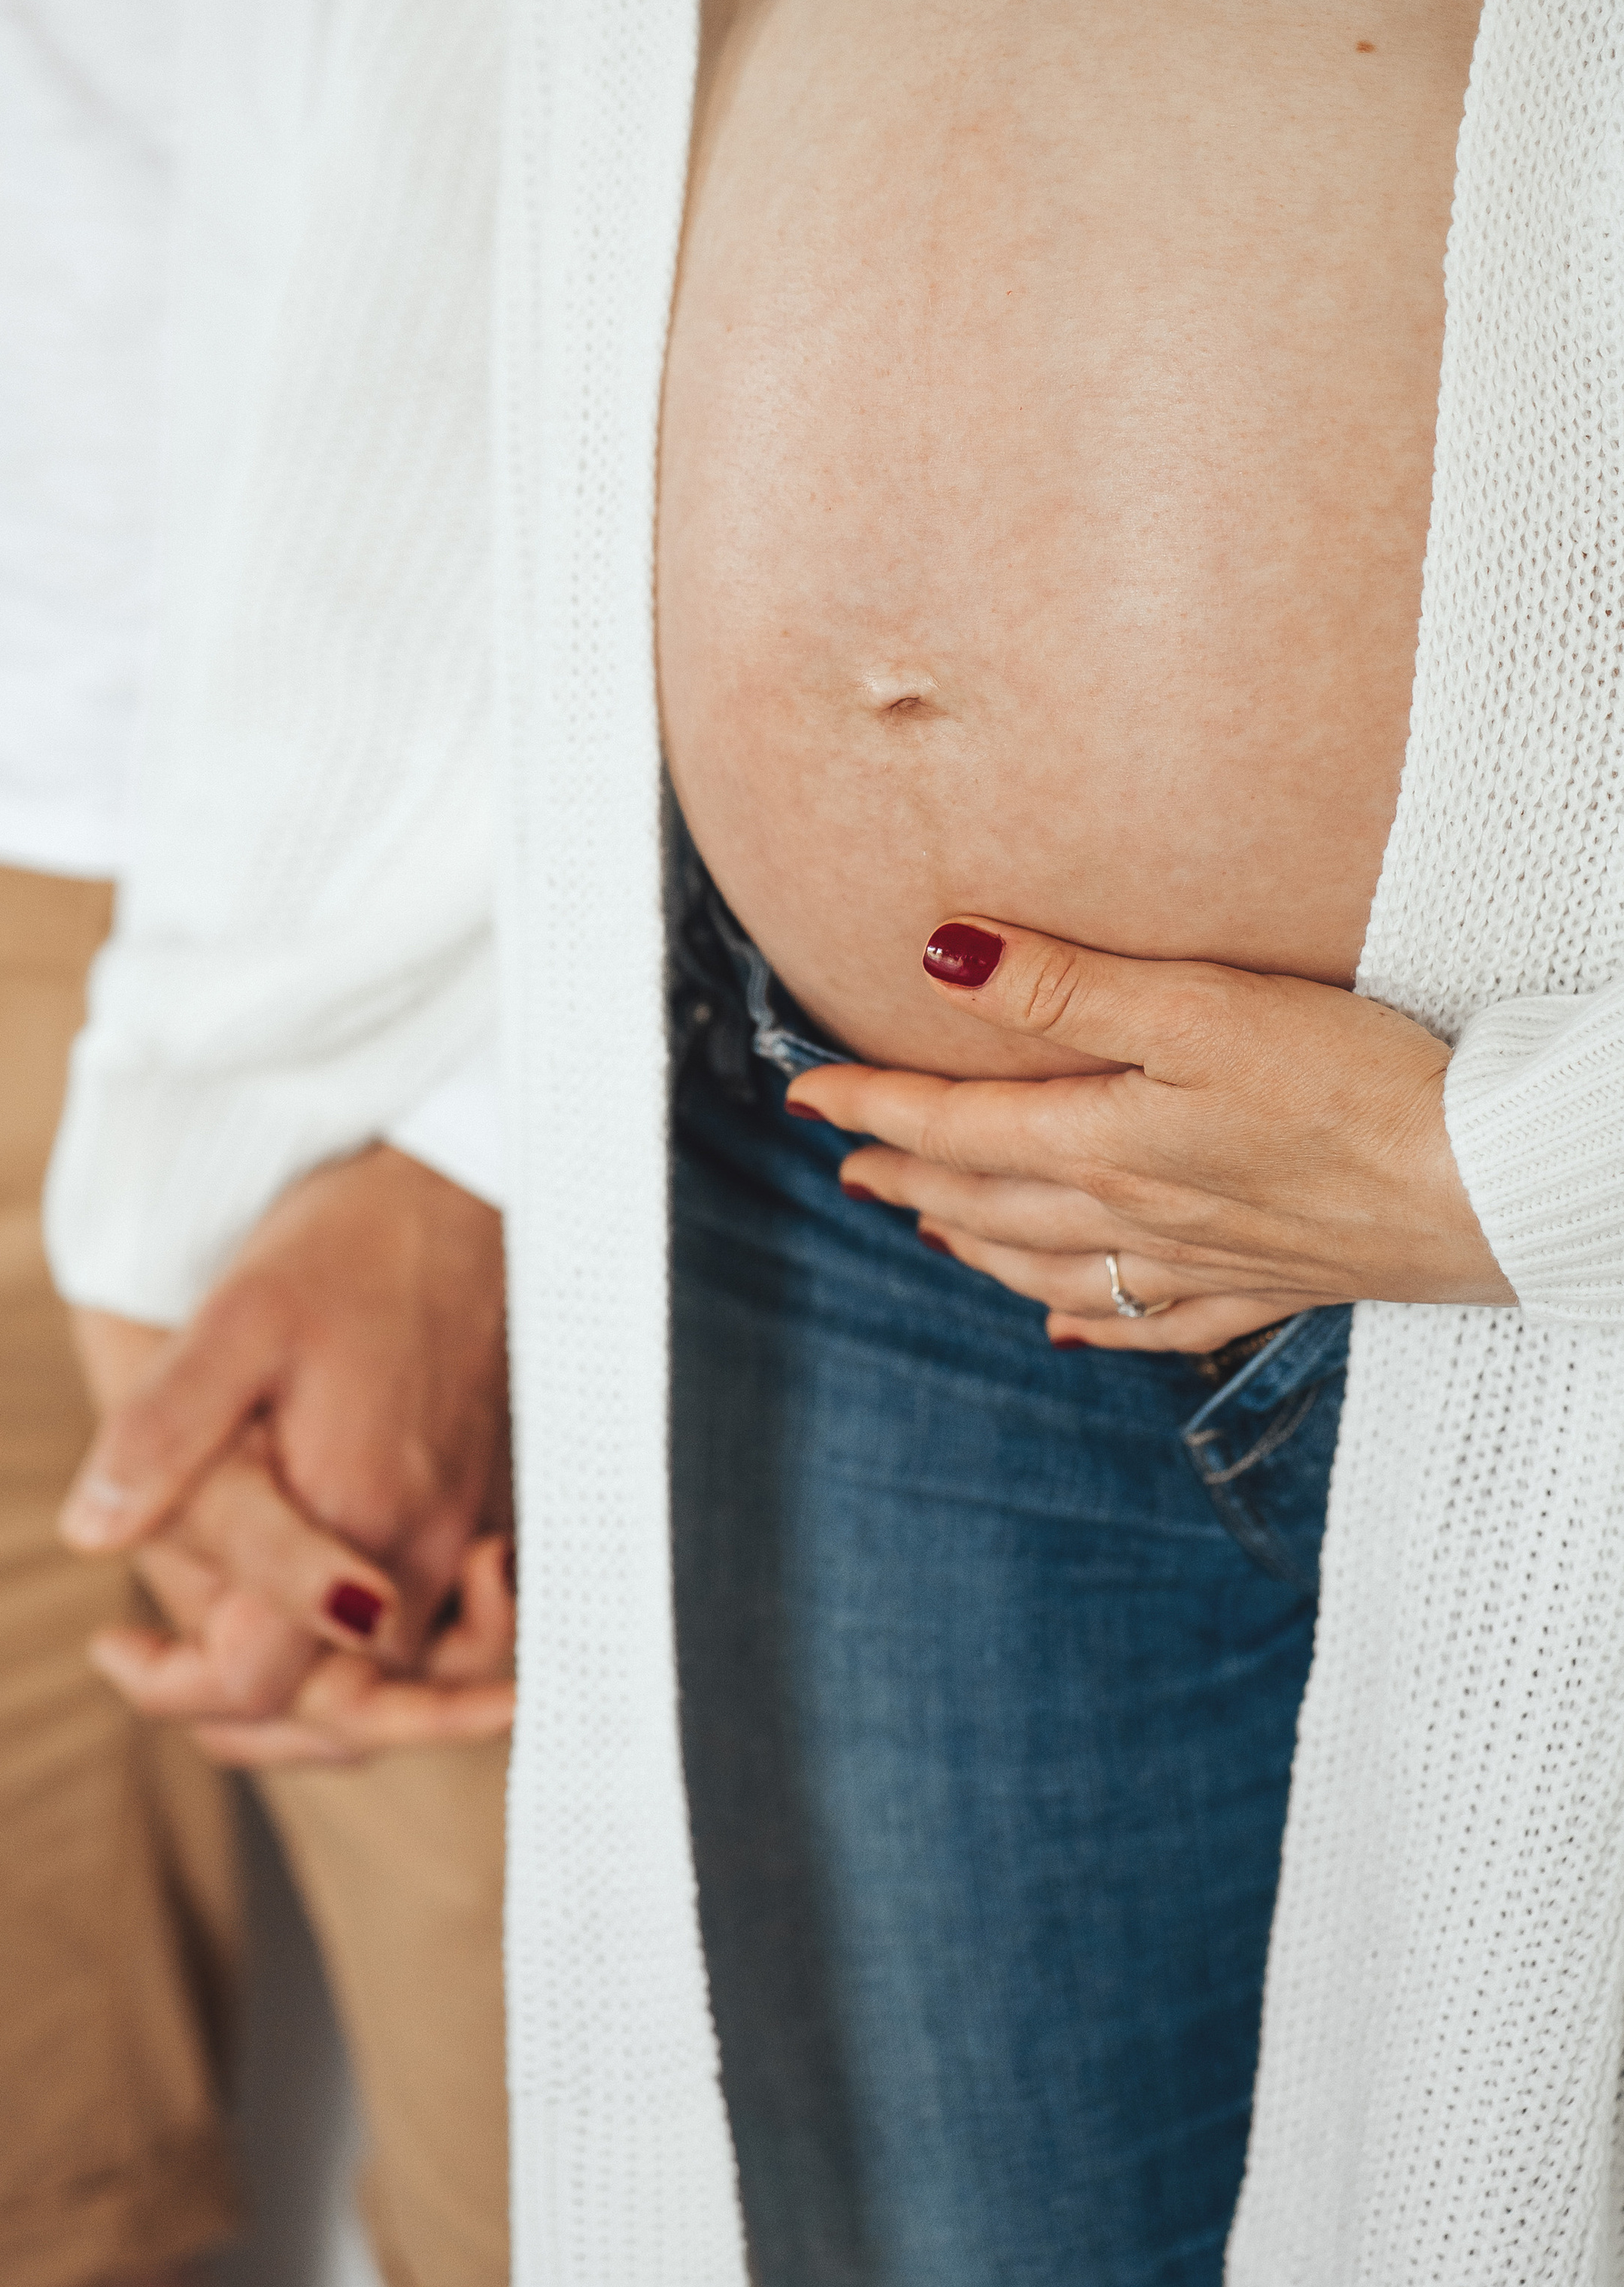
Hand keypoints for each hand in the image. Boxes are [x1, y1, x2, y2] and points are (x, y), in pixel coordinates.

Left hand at [63, 1144, 512, 1748]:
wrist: (473, 1188)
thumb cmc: (353, 1244)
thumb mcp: (238, 1317)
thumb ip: (165, 1433)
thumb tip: (88, 1534)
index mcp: (351, 1515)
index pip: (258, 1677)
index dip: (169, 1685)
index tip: (111, 1645)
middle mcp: (421, 1548)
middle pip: (338, 1710)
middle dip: (240, 1713)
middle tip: (150, 1665)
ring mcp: (464, 1536)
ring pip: (396, 1681)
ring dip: (313, 1698)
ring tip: (220, 1658)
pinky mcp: (486, 1510)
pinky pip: (446, 1632)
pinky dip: (387, 1661)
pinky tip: (328, 1617)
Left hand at [787, 915, 1513, 1353]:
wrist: (1481, 1189)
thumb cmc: (1349, 1084)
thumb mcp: (1196, 1007)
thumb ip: (1064, 985)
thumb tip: (938, 959)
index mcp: (1105, 1142)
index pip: (954, 1125)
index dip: (872, 1104)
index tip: (805, 1092)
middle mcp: (1133, 1215)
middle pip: (987, 1200)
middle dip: (908, 1175)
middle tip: (849, 1160)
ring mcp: (1198, 1263)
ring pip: (1049, 1267)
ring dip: (976, 1244)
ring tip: (928, 1228)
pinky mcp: (1265, 1285)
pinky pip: (1144, 1323)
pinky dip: (1087, 1324)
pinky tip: (1065, 1327)